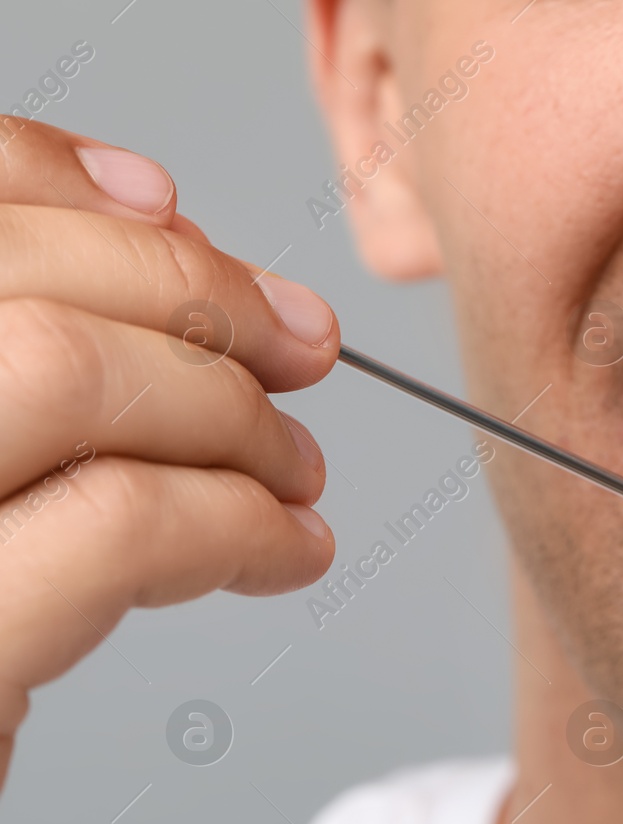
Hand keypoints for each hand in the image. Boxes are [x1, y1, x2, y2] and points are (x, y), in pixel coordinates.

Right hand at [0, 119, 339, 789]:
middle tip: (302, 348)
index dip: (60, 183)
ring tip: (296, 470)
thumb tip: (159, 231)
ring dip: (228, 412)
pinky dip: (237, 523)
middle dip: (195, 296)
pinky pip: (114, 527)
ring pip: (65, 373)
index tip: (178, 217)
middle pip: (19, 278)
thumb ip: (22, 364)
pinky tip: (286, 550)